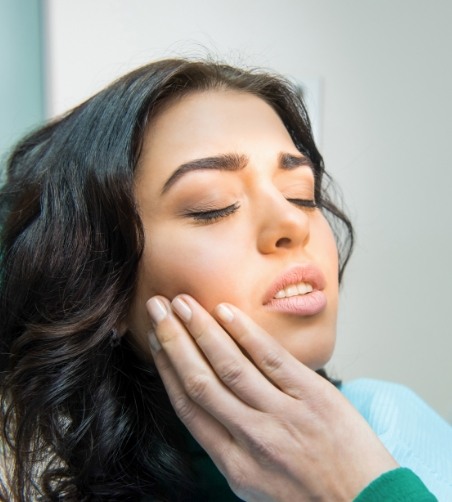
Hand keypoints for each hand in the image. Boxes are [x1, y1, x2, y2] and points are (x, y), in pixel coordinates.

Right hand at [146, 295, 397, 501]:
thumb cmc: (310, 496)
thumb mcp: (257, 484)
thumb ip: (231, 445)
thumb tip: (210, 404)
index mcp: (234, 464)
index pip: (189, 407)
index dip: (167, 370)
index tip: (157, 342)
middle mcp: (252, 438)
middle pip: (201, 380)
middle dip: (174, 341)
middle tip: (158, 308)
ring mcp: (283, 415)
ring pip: (230, 366)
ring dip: (202, 330)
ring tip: (183, 303)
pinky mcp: (312, 396)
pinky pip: (271, 358)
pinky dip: (246, 333)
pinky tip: (226, 311)